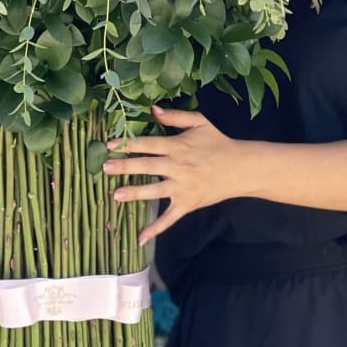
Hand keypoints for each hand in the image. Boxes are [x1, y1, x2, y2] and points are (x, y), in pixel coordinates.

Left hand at [103, 105, 236, 245]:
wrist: (241, 168)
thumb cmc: (217, 143)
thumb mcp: (199, 122)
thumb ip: (175, 116)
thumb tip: (152, 109)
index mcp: (178, 146)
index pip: (149, 144)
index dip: (129, 144)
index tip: (110, 144)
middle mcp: (178, 167)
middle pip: (148, 166)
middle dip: (126, 167)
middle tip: (105, 167)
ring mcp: (183, 188)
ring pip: (156, 191)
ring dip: (135, 193)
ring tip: (116, 195)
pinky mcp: (187, 204)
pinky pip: (170, 219)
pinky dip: (156, 229)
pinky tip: (140, 238)